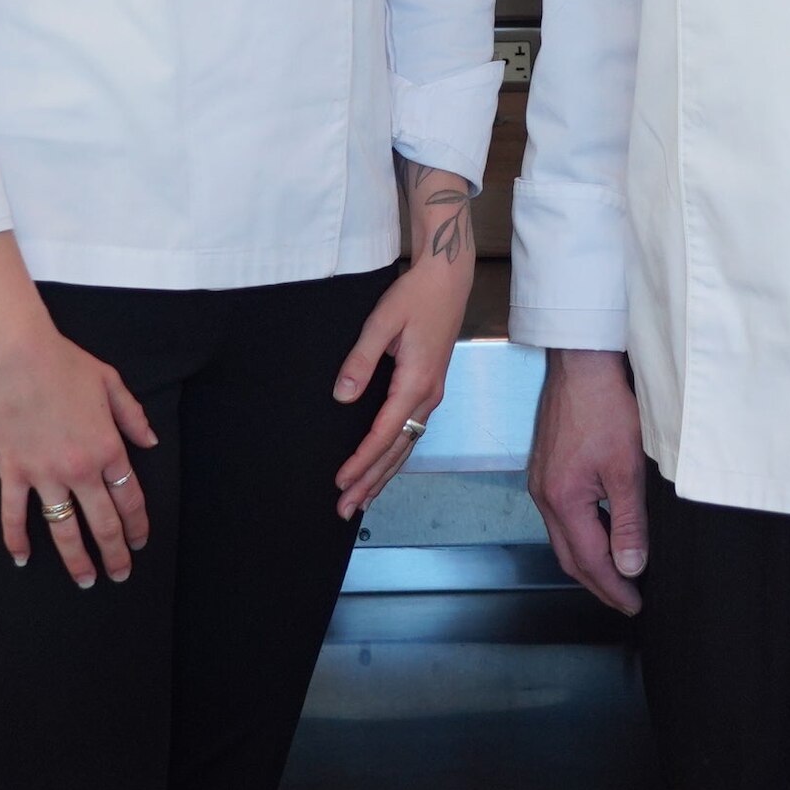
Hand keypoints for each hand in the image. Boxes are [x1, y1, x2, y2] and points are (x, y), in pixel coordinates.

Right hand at [0, 236, 158, 586]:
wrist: (17, 354)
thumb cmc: (65, 363)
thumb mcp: (111, 383)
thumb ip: (132, 416)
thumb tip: (151, 440)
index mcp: (108, 448)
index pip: (130, 499)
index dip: (137, 526)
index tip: (140, 544)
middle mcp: (80, 469)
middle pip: (103, 523)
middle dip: (115, 554)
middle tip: (120, 575)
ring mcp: (44, 474)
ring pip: (64, 529)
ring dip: (76, 559)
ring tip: (85, 580)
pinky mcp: (13, 471)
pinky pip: (14, 514)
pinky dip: (17, 539)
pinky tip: (22, 558)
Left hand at [332, 164, 478, 519]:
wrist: (448, 279)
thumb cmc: (416, 296)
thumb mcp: (381, 322)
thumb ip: (360, 361)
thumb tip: (343, 396)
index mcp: (416, 383)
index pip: (384, 434)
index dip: (361, 462)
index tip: (340, 482)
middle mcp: (428, 397)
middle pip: (397, 451)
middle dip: (371, 482)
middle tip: (345, 510)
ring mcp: (432, 395)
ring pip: (406, 447)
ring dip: (383, 475)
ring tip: (362, 501)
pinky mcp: (429, 389)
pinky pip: (411, 433)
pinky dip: (395, 457)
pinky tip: (383, 468)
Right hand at [531, 348, 649, 613]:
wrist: (581, 365)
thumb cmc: (604, 407)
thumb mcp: (627, 469)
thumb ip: (629, 523)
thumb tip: (631, 566)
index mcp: (562, 500)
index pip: (590, 560)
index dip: (613, 587)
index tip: (634, 603)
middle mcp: (544, 496)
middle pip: (569, 556)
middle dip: (597, 583)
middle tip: (625, 600)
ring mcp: (541, 482)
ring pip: (563, 538)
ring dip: (588, 560)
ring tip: (617, 574)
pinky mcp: (546, 469)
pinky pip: (560, 516)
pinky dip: (581, 534)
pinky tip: (601, 533)